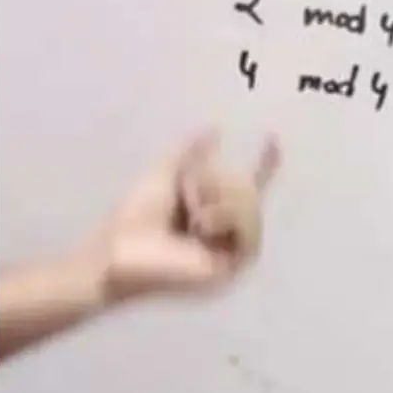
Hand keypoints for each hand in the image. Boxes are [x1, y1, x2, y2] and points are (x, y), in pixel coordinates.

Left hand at [90, 130, 280, 302]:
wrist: (120, 251)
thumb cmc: (135, 218)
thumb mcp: (163, 175)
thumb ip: (188, 152)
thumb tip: (214, 128)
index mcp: (215, 208)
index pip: (250, 184)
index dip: (265, 163)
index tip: (273, 136)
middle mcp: (229, 229)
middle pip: (249, 188)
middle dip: (216, 182)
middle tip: (187, 200)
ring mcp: (233, 248)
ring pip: (252, 206)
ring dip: (218, 202)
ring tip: (192, 220)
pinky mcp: (234, 264)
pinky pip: (249, 229)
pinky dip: (225, 219)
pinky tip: (202, 227)